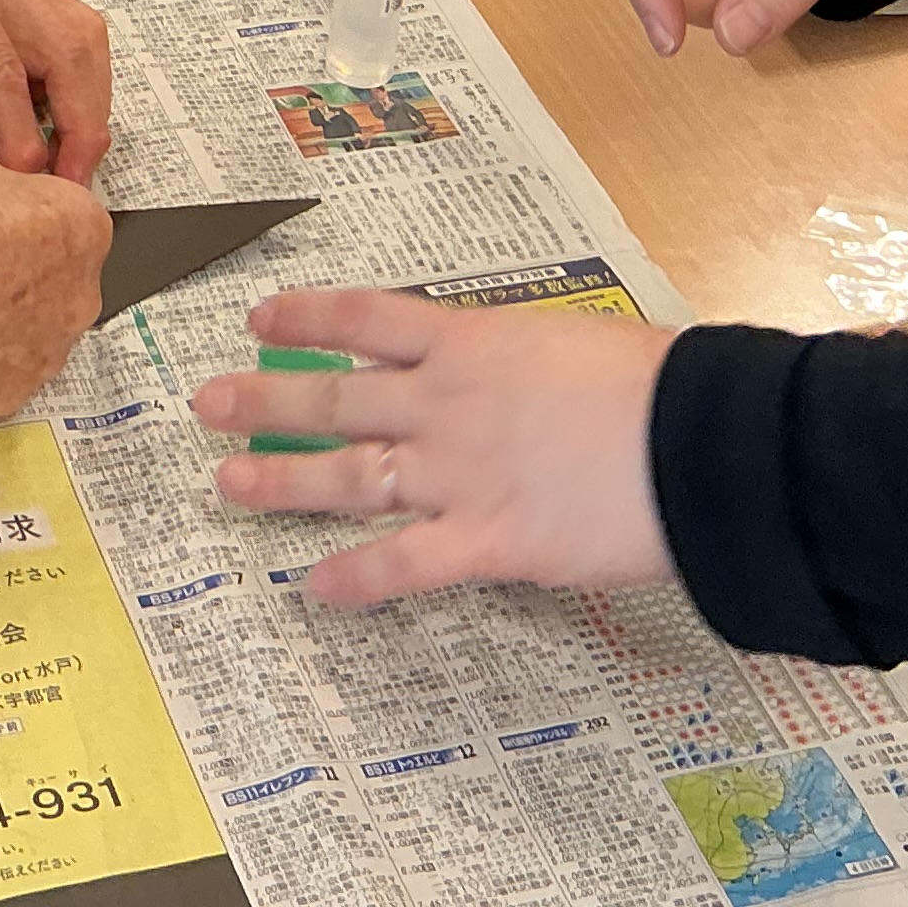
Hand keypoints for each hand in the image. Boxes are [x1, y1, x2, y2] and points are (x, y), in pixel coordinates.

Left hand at [0, 0, 115, 181]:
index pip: (5, 68)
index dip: (19, 132)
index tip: (23, 183)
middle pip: (70, 45)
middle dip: (82, 119)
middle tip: (71, 183)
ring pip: (76, 34)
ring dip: (86, 96)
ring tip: (71, 156)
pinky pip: (55, 28)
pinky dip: (67, 76)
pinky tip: (50, 114)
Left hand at [190, 290, 677, 605]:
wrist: (698, 441)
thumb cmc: (662, 381)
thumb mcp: (580, 342)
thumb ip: (530, 360)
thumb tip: (520, 372)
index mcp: (474, 340)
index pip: (366, 319)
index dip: (307, 318)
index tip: (260, 319)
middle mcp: (448, 402)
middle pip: (335, 398)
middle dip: (264, 400)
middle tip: (208, 403)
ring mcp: (459, 473)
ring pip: (348, 477)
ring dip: (282, 481)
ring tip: (228, 482)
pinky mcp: (487, 541)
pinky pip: (404, 564)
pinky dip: (355, 578)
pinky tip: (313, 589)